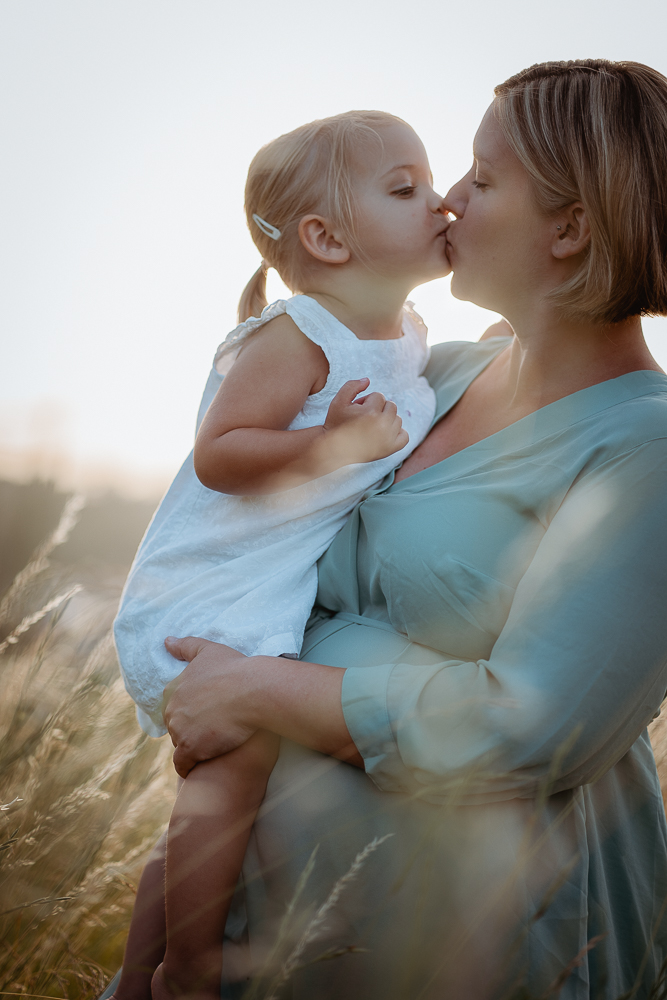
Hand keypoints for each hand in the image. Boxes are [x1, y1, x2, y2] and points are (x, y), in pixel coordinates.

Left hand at [162, 636, 258, 776]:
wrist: (252, 690)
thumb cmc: (234, 668)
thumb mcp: (208, 650)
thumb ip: (185, 646)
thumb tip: (166, 641)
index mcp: (173, 690)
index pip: (176, 707)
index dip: (192, 712)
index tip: (207, 715)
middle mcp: (171, 710)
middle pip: (178, 727)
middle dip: (191, 730)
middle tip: (214, 731)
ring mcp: (179, 730)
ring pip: (182, 745)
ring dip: (194, 747)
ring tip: (214, 748)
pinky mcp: (191, 748)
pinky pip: (183, 764)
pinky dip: (189, 767)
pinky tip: (201, 766)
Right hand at [323, 379, 409, 464]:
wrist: (335, 451)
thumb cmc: (336, 425)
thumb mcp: (338, 401)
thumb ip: (352, 386)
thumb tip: (368, 380)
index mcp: (371, 413)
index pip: (379, 396)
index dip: (367, 402)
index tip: (357, 411)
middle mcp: (383, 426)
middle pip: (391, 406)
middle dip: (378, 409)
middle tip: (364, 419)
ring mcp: (389, 439)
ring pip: (398, 419)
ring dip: (387, 420)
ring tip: (371, 427)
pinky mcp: (391, 449)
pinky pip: (404, 436)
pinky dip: (397, 433)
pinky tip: (385, 434)